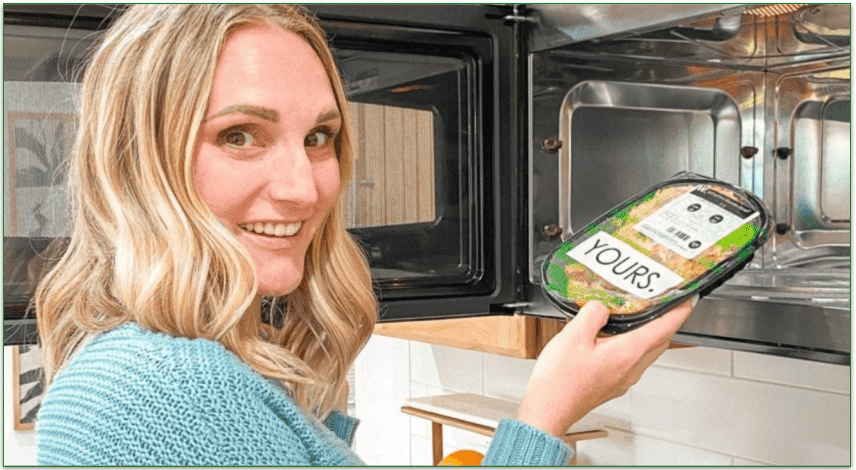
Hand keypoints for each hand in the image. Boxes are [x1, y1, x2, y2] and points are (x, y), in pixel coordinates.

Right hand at [517, 298, 694, 435]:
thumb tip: (601, 307)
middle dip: (665, 323)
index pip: (664, 329)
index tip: (687, 301)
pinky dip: (630, 347)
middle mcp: (630, 369)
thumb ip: (593, 314)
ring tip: (635, 319)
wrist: (548, 410)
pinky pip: (631, 362)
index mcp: (627, 354)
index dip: (678, 312)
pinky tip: (611, 341)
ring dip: (647, 336)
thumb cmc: (560, 381)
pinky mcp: (612, 385)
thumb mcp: (573, 335)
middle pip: (660, 343)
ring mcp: (622, 380)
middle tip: (662, 307)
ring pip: (646, 354)